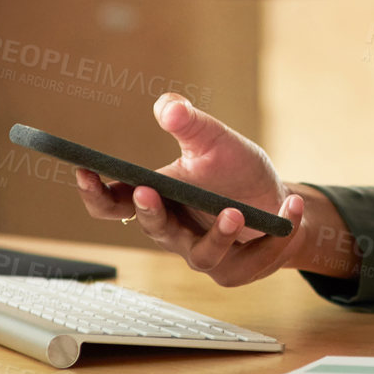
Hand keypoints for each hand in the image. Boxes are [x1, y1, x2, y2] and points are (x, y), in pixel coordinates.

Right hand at [75, 92, 307, 286]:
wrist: (276, 200)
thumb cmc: (236, 172)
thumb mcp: (215, 140)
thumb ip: (191, 124)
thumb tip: (169, 105)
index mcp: (159, 199)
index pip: (113, 203)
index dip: (95, 192)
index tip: (84, 169)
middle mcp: (175, 230)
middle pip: (151, 229)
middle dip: (147, 213)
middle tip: (146, 191)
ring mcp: (205, 253)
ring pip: (200, 253)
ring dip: (217, 234)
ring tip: (234, 211)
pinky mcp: (237, 268)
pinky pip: (253, 256)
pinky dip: (276, 230)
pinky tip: (290, 206)